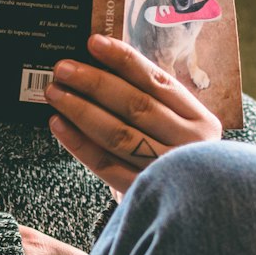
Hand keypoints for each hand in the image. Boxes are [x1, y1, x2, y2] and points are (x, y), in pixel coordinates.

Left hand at [45, 34, 221, 199]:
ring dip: (81, 110)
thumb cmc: (178, 160)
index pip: (157, 82)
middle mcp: (188, 143)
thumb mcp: (181, 129)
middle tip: (62, 69)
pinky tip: (58, 126)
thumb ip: (155, 104)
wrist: (198, 211)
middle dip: (95, 83)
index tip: (93, 43)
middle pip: (135, 106)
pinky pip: (105, 165)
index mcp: (200, 119)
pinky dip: (79, 144)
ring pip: (118, 135)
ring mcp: (166, 170)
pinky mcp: (143, 193)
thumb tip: (102, 67)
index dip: (123, 60)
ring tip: (55, 93)